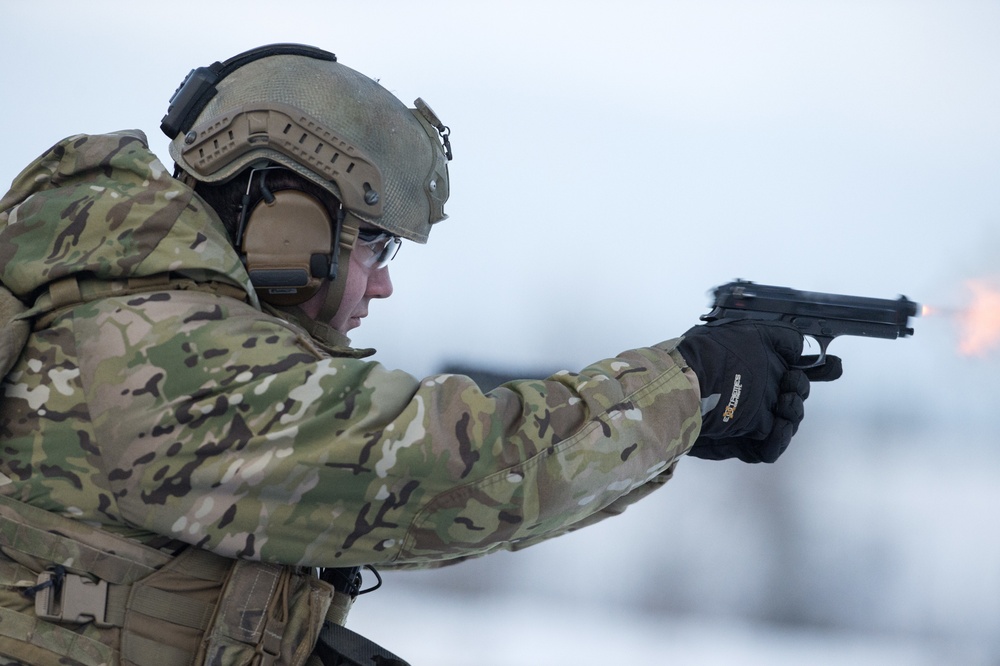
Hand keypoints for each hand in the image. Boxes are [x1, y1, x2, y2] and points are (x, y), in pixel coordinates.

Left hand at [677, 321, 841, 462]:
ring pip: (788, 423)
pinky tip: (779, 425)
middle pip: (796, 397)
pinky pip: (770, 449)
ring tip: (785, 402)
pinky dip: (779, 439)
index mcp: (762, 368)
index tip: (833, 365)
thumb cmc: (715, 353)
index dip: (820, 368)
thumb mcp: (751, 333)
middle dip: (801, 388)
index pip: (798, 370)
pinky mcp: (742, 442)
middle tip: (791, 382)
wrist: (686, 379)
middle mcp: (759, 394)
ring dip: (794, 413)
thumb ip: (783, 338)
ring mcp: (751, 419)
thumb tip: (803, 346)